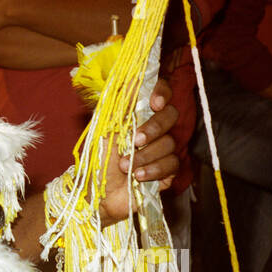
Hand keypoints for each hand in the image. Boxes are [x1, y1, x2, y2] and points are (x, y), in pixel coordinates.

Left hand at [99, 79, 178, 224]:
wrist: (99, 195)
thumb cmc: (99, 160)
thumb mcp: (106, 129)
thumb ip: (120, 104)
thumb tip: (132, 77)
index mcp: (138, 114)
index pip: (160, 93)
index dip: (162, 93)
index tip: (154, 103)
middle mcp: (154, 129)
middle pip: (170, 116)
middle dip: (152, 128)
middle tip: (135, 140)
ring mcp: (162, 150)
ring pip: (169, 143)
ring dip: (145, 155)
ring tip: (125, 166)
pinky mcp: (167, 171)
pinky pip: (172, 164)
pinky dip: (153, 169)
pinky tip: (138, 176)